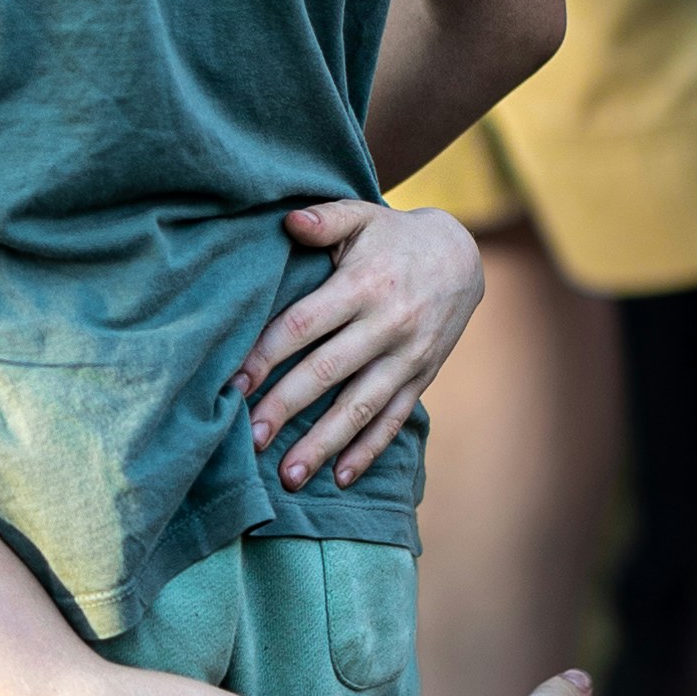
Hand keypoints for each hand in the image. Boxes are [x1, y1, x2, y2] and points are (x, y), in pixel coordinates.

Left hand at [236, 198, 484, 490]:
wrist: (463, 257)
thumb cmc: (393, 237)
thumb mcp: (362, 217)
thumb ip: (324, 219)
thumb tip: (287, 222)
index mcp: (364, 284)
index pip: (305, 324)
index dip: (267, 354)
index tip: (233, 384)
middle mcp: (388, 324)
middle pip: (328, 371)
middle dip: (286, 408)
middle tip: (249, 441)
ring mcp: (408, 356)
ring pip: (361, 406)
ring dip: (325, 443)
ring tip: (289, 475)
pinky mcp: (421, 378)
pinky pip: (394, 419)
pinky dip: (369, 450)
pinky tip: (340, 477)